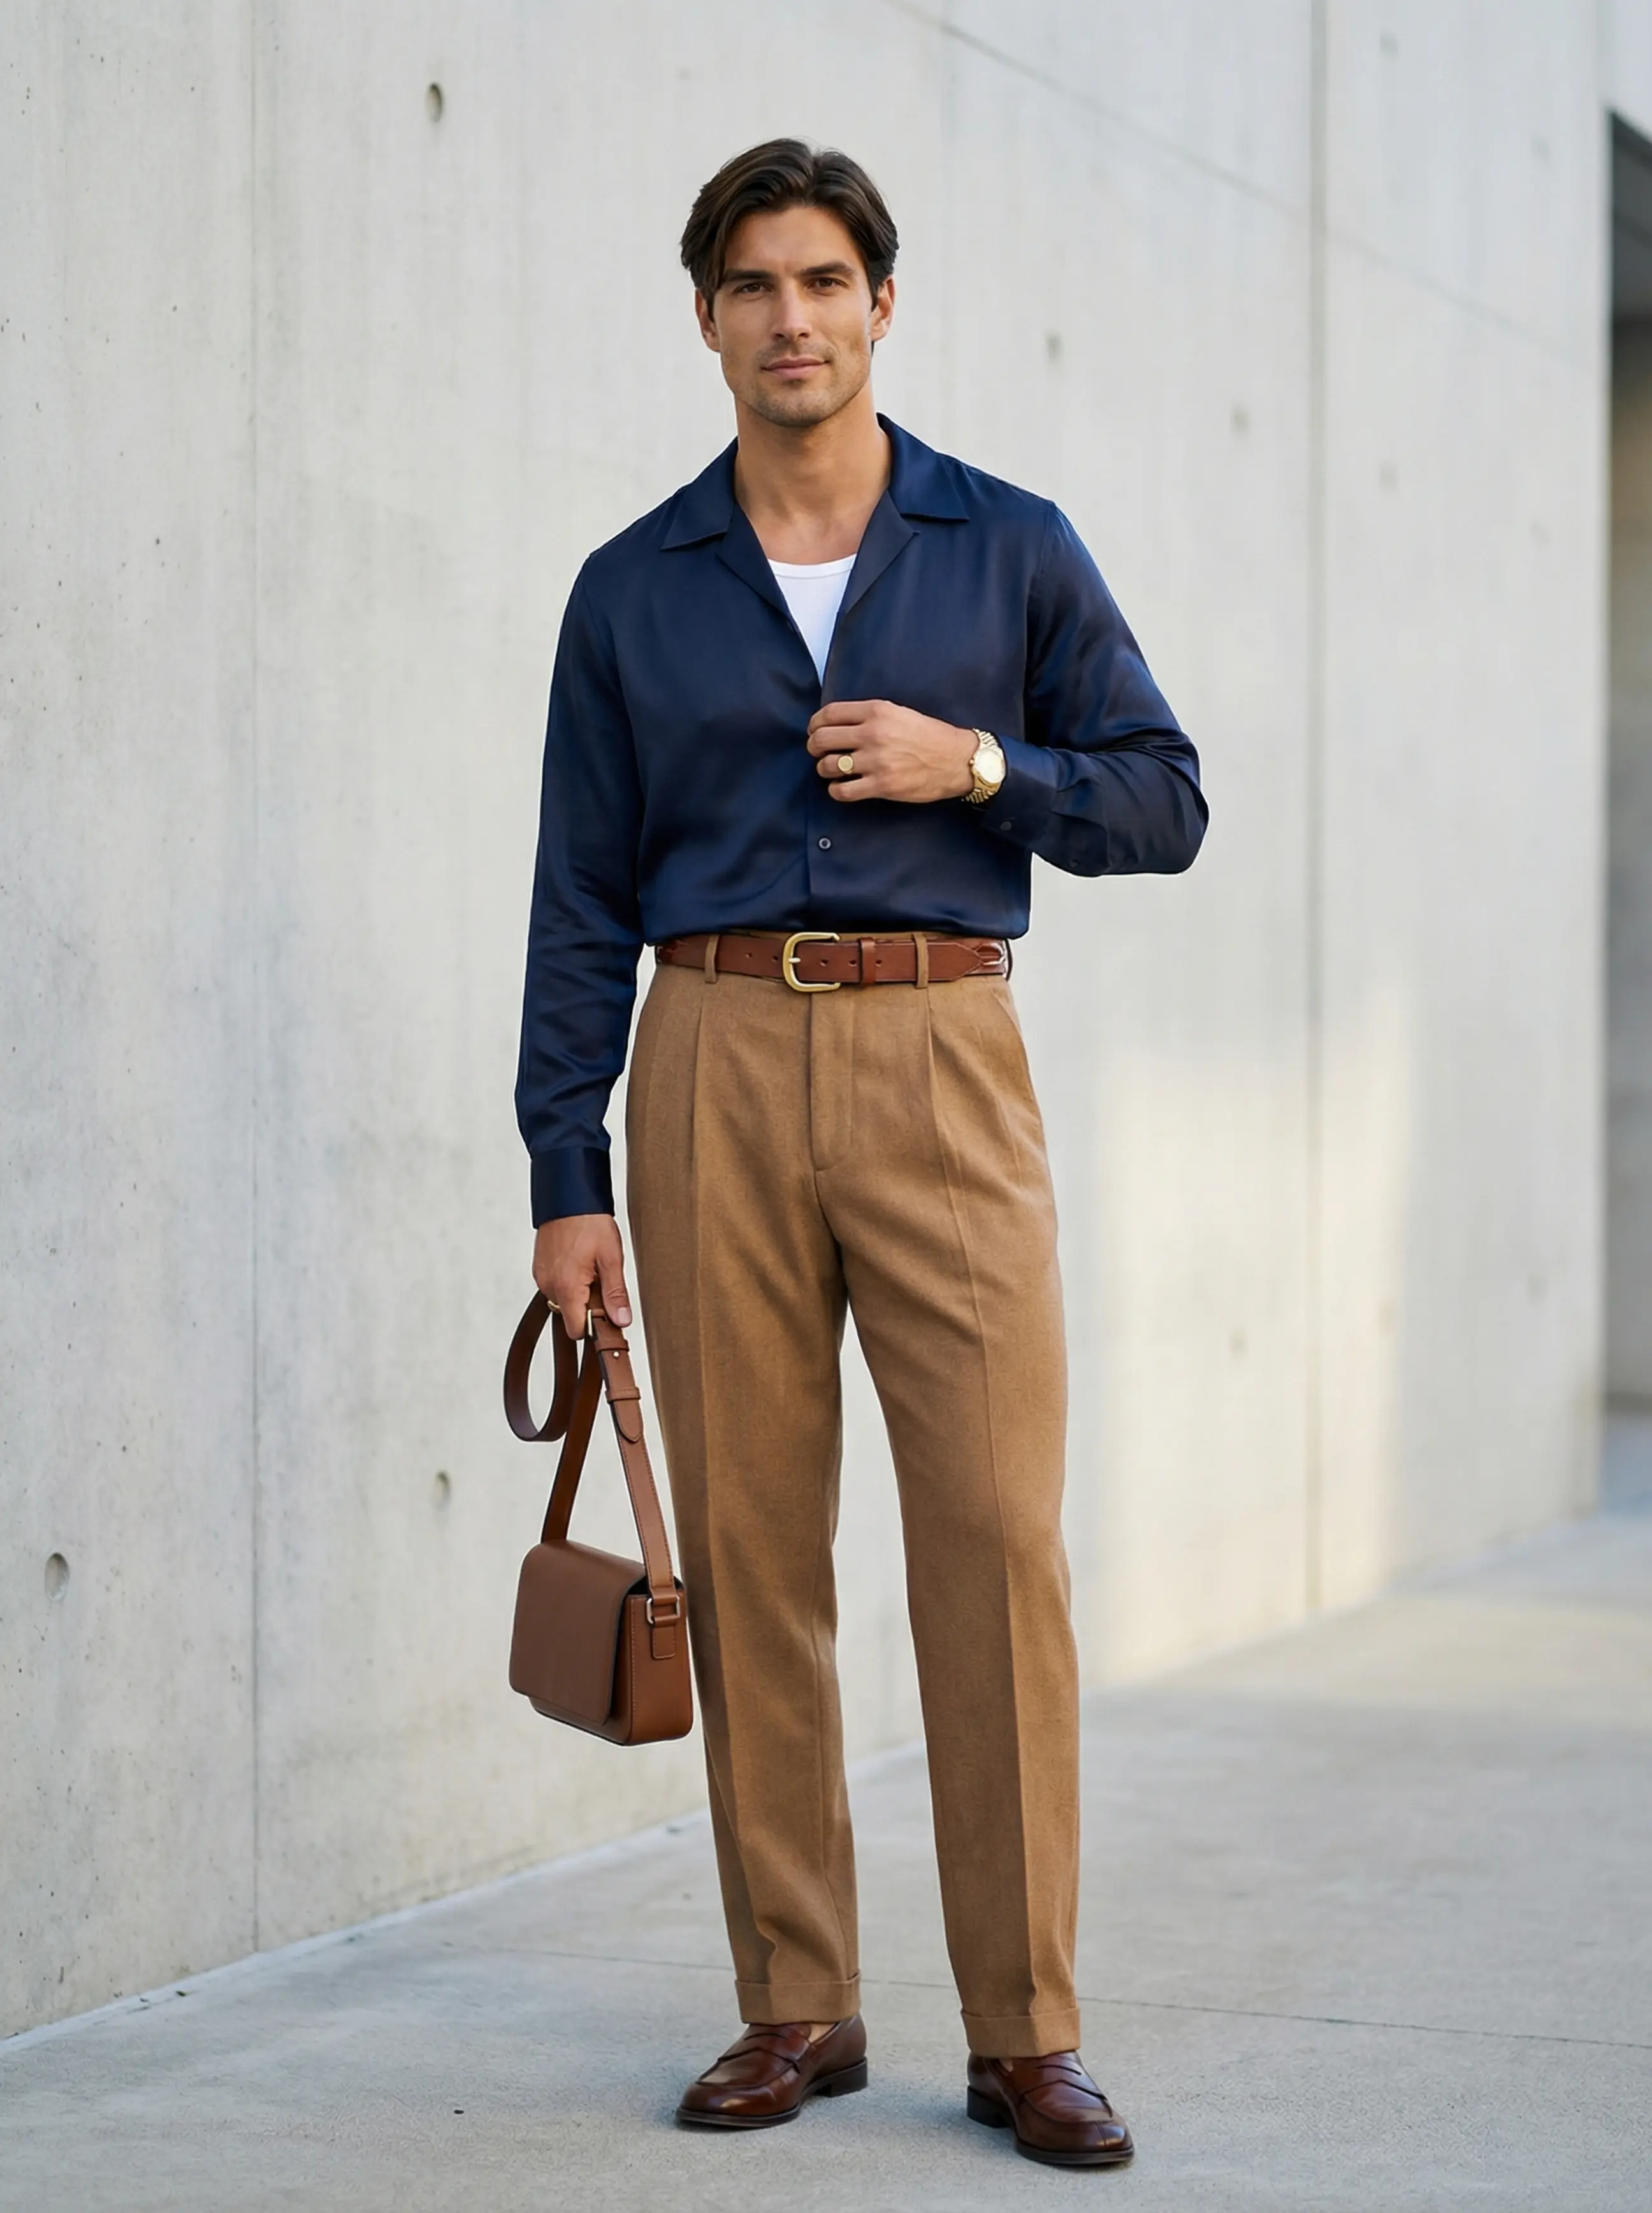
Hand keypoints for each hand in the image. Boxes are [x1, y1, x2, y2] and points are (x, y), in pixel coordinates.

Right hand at [533, 1213, 632, 1337]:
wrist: (568, 1195)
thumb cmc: (589, 1222)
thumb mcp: (611, 1258)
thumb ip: (615, 1294)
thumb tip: (621, 1321)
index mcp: (566, 1287)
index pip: (576, 1330)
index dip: (595, 1327)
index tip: (608, 1313)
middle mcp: (548, 1285)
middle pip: (570, 1316)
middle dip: (589, 1307)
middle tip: (602, 1280)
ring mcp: (541, 1277)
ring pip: (564, 1301)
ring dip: (579, 1293)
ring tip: (591, 1267)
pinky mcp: (539, 1268)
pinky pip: (556, 1286)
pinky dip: (569, 1282)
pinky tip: (580, 1262)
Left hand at [806, 699, 975, 803]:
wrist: (956, 760)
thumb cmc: (930, 736)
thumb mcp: (899, 713)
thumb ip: (870, 715)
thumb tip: (838, 724)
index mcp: (877, 711)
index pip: (829, 714)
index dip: (814, 724)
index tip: (814, 731)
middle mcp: (873, 734)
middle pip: (822, 740)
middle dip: (813, 747)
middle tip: (818, 752)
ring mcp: (876, 761)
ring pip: (827, 766)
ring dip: (824, 769)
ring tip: (831, 770)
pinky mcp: (881, 785)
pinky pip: (842, 791)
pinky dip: (836, 790)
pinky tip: (841, 787)